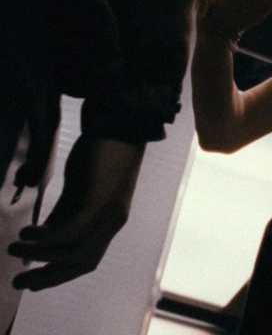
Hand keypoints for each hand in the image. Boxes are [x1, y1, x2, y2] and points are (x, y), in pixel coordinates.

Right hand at [7, 137, 144, 290]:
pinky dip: (47, 238)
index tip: (33, 283)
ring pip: (75, 251)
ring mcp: (108, 213)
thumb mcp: (79, 191)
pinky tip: (27, 234)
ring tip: (13, 248)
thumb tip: (43, 237)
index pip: (86, 259)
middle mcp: (111, 222)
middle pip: (82, 262)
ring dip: (41, 256)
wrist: (120, 126)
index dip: (60, 275)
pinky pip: (72, 229)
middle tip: (18, 283)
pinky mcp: (100, 200)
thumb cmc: (99, 155)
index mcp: (107, 222)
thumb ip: (64, 214)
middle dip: (49, 276)